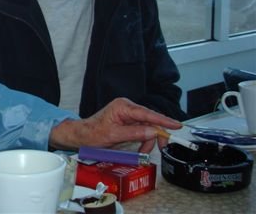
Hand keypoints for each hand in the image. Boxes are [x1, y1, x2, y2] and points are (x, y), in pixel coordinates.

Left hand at [49, 97, 181, 152]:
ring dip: (148, 140)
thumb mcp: (114, 135)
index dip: (163, 120)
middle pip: (150, 120)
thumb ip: (135, 133)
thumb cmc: (93, 133)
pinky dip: (143, 139)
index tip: (177, 125)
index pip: (147, 113)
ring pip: (147, 127)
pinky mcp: (128, 120)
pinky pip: (142, 129)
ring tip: (142, 151)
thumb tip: (153, 131)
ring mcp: (127, 113)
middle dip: (156, 135)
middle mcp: (127, 107)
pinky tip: (141, 147)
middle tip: (160, 147)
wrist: (82, 135)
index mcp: (123, 106)